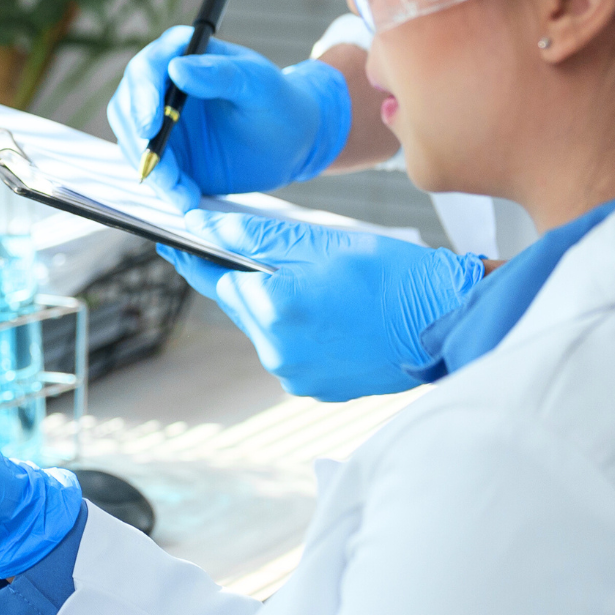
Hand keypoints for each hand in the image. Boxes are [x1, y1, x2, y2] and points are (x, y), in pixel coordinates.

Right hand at [107, 29, 353, 194]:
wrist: (293, 142)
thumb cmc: (280, 102)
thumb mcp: (259, 85)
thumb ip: (221, 74)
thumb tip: (176, 67)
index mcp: (184, 54)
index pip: (147, 69)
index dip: (142, 97)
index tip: (150, 128)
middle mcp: (164, 85)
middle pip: (127, 107)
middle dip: (140, 143)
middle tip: (164, 172)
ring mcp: (161, 120)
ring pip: (133, 143)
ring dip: (152, 170)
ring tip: (183, 192)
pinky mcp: (167, 152)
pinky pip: (151, 170)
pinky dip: (164, 187)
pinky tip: (188, 197)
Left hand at [160, 208, 487, 400]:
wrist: (444, 322)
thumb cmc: (390, 275)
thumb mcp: (319, 242)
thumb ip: (253, 237)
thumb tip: (202, 226)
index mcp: (272, 308)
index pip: (213, 279)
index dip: (190, 258)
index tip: (171, 242)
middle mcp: (275, 350)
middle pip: (239, 304)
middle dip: (245, 277)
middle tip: (258, 251)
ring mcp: (294, 375)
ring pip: (264, 328)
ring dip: (274, 304)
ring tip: (313, 282)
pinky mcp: (314, 388)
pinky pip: (288, 350)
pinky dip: (297, 328)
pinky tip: (327, 311)